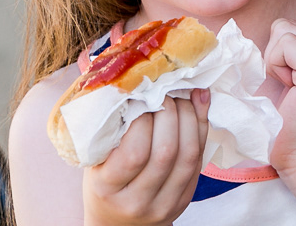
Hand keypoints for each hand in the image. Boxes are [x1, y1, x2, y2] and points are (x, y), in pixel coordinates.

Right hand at [82, 89, 209, 225]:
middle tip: (166, 89)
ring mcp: (164, 204)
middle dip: (171, 112)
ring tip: (184, 94)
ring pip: (188, 156)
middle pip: (166, 152)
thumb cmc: (102, 183)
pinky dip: (201, 129)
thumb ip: (110, 129)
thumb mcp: (94, 160)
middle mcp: (137, 202)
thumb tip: (132, 82)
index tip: (144, 95)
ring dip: (191, 117)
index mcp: (107, 189)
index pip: (135, 152)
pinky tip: (198, 106)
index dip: (145, 118)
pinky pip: (199, 161)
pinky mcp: (184, 199)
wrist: (117, 223)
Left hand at [263, 18, 295, 175]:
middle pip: (286, 26)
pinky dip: (276, 64)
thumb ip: (285, 55)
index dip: (278, 55)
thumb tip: (249, 36)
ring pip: (285, 31)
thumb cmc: (288, 127)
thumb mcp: (289, 81)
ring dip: (276, 60)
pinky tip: (289, 89)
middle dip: (276, 55)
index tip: (287, 85)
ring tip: (290, 89)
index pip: (291, 28)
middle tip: (288, 88)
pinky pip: (286, 43)